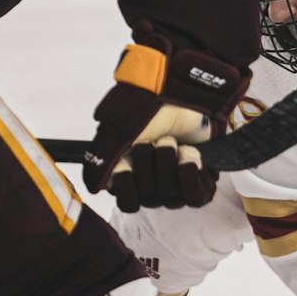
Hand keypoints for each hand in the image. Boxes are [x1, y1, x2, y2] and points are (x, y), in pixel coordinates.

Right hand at [83, 21, 250, 209]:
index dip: (130, 186)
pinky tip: (189, 154)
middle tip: (154, 142)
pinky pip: (198, 196)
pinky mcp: (201, 175)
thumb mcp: (116, 134)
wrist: (182, 91)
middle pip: (152, 200)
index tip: (127, 164)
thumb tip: (94, 189)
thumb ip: (99, 164)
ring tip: (173, 142)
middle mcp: (152, 180)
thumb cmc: (146, 108)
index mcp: (128, 173)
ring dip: (171, 165)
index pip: (128, 204)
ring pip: (174, 199)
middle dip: (151, 167)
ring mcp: (177, 179)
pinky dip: (193, 174)